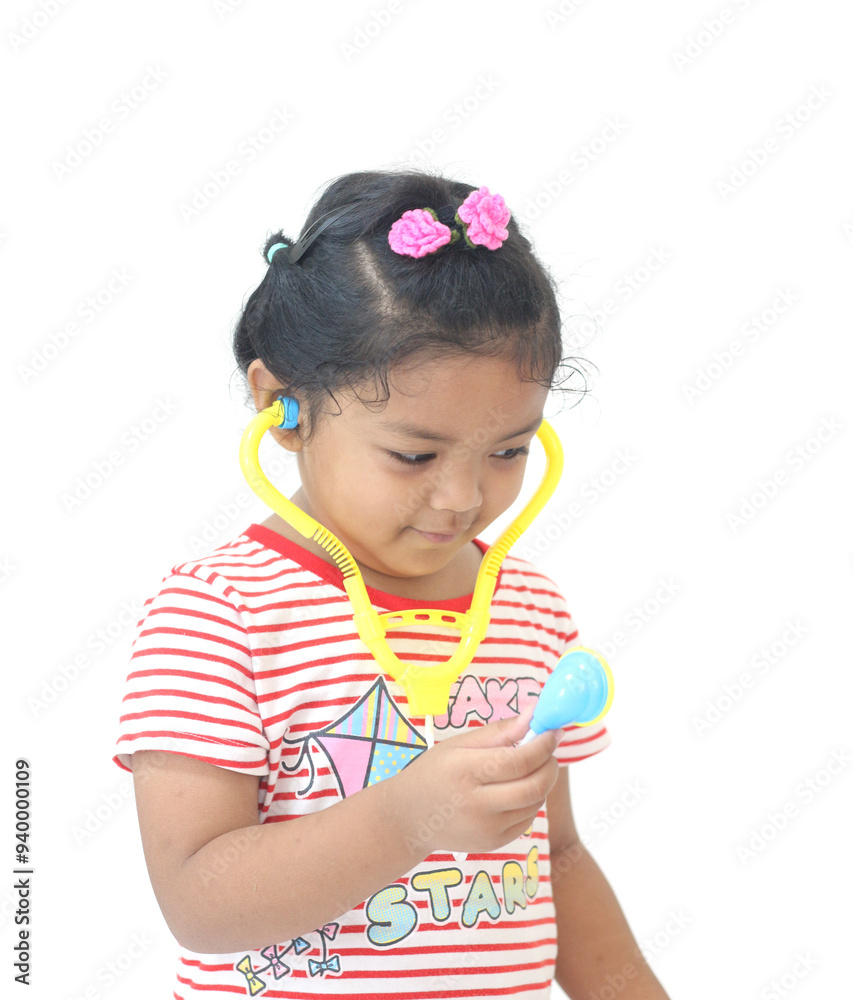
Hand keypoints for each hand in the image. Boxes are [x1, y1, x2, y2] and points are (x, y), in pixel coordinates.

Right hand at [397, 708, 560, 854]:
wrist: (409, 818)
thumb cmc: (434, 772)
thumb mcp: (459, 744)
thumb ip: (500, 731)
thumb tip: (534, 712)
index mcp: (465, 772)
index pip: (518, 761)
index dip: (543, 745)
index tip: (554, 731)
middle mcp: (477, 805)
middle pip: (533, 787)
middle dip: (550, 765)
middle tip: (549, 750)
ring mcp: (486, 828)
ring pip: (534, 803)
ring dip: (543, 782)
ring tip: (529, 767)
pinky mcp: (494, 844)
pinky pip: (527, 819)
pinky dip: (531, 801)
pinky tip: (516, 789)